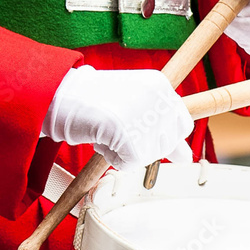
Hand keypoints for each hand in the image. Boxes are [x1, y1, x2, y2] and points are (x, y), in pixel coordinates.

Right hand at [41, 66, 193, 170]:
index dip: (165, 137)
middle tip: (120, 130)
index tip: (147, 137)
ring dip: (126, 151)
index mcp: (160, 85)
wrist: (63, 95)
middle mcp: (157, 98)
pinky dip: (113, 157)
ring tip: (107, 131)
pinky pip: (129, 164)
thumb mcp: (134, 103)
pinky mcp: (129, 135)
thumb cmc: (94, 99)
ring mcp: (143, 116)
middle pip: (166, 144)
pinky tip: (101, 139)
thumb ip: (161, 126)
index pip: (182, 124)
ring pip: (148, 156)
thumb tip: (186, 158)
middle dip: (144, 145)